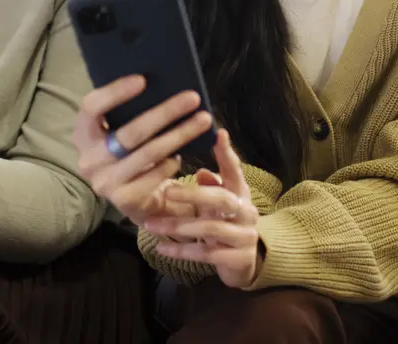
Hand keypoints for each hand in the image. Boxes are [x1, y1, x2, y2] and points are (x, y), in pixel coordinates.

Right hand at [72, 74, 213, 225]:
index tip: (143, 80)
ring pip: (149, 153)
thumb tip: (161, 83)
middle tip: (192, 98)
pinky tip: (182, 154)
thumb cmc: (127, 152)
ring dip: (180, 135)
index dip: (115, 92)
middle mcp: (89, 159)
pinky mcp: (124, 200)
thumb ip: (128, 112)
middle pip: (130, 132)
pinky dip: (172, 162)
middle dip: (166, 112)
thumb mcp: (118, 132)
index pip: (91, 107)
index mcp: (83, 134)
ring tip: (202, 120)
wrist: (130, 198)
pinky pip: (155, 175)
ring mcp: (105, 182)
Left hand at [142, 129, 262, 288]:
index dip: (227, 153)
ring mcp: (244, 237)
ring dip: (178, 226)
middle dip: (194, 195)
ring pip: (210, 228)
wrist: (245, 263)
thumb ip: (211, 188)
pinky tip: (161, 247)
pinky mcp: (237, 259)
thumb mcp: (219, 205)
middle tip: (168, 191)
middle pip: (222, 199)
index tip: (218, 134)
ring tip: (151, 225)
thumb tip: (201, 172)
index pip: (236, 170)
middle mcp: (247, 212)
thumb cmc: (226, 225)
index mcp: (241, 194)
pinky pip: (205, 253)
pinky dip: (181, 250)